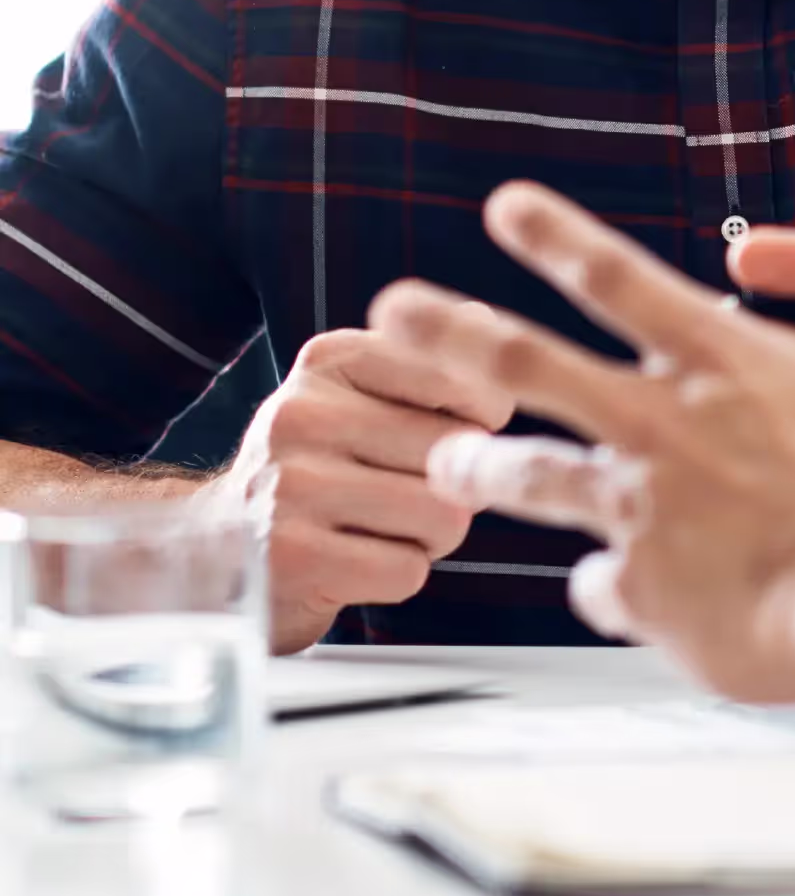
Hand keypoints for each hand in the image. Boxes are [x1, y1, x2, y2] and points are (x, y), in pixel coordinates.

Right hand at [194, 330, 512, 652]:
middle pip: (458, 452)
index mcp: (331, 359)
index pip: (463, 379)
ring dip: (432, 536)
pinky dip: (399, 575)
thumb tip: (481, 320)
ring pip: (443, 515)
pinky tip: (357, 564)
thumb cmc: (316, 465)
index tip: (452, 432)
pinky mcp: (290, 561)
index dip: (482, 419)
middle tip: (408, 493)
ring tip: (383, 528)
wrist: (212, 545)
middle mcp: (302, 413)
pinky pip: (408, 571)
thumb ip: (426, 360)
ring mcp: (290, 487)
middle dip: (455, 485)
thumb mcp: (356, 392)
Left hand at [368, 182, 794, 697]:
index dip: (560, 237)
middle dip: (453, 332)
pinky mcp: (648, 595)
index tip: (507, 207)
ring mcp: (645, 512)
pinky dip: (602, 591)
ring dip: (482, 470)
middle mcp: (665, 425)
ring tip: (440, 469)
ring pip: (535, 479)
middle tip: (392, 310)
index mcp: (725, 363)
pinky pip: (604, 591)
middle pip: (530, 365)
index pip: (621, 280)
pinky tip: (600, 601)